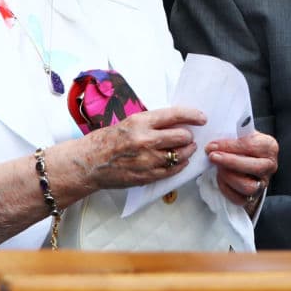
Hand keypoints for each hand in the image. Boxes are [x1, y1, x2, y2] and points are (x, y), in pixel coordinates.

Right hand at [73, 106, 205, 191]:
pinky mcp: (147, 175)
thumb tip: (176, 123)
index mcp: (140, 122)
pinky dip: (180, 165)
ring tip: (187, 149)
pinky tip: (180, 161)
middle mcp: (145, 140)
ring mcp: (147, 159)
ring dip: (187, 151)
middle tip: (188, 136)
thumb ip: (152, 123)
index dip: (193, 115)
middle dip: (189, 136)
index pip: (175, 115)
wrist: (89, 163)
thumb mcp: (129, 122)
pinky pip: (173, 170)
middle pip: (182, 136)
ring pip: (180, 154)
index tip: (202, 118)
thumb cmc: (107, 140)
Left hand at [206, 131, 277, 214]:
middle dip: (230, 161)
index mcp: (269, 146)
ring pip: (248, 186)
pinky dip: (226, 189)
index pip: (251, 146)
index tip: (212, 145)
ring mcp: (263, 183)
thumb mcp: (242, 133)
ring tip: (217, 167)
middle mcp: (270, 166)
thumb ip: (233, 133)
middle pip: (254, 167)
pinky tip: (220, 178)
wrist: (248, 158)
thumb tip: (212, 136)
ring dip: (228, 176)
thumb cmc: (243, 144)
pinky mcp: (253, 197)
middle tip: (212, 156)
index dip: (229, 146)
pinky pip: (239, 199)